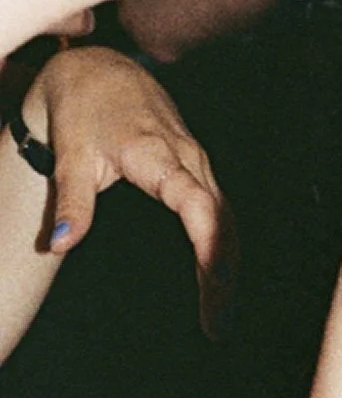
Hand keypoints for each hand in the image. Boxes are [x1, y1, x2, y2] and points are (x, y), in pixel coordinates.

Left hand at [31, 48, 234, 336]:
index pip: (198, 207)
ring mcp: (197, 162)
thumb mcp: (70, 156)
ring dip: (228, 266)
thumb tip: (58, 245)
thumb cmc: (82, 110)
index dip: (211, 246)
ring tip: (219, 314)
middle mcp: (188, 159)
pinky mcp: (197, 166)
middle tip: (217, 325)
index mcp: (159, 156)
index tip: (213, 284)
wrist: (98, 71)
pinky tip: (217, 277)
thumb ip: (70, 203)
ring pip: (227, 217)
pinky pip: (220, 209)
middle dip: (224, 274)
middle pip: (223, 221)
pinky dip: (222, 244)